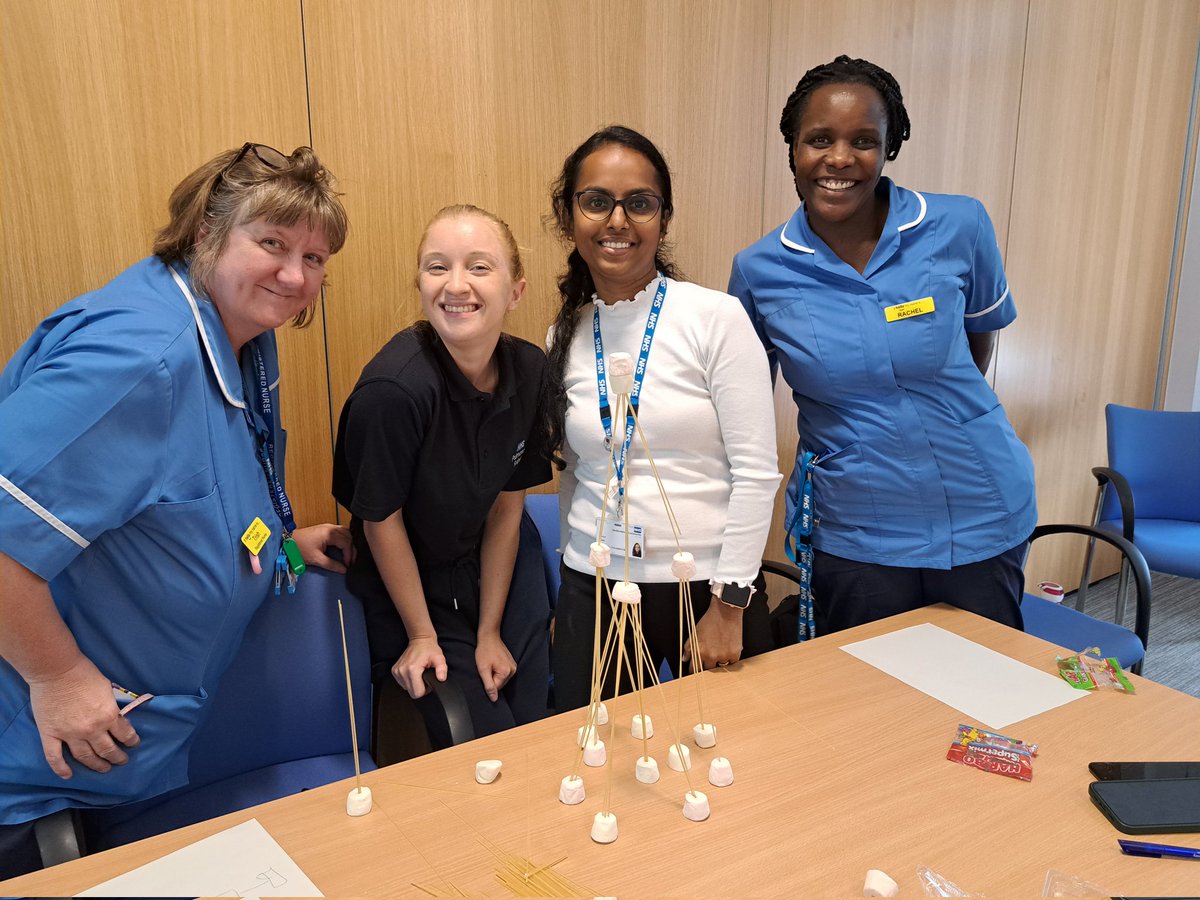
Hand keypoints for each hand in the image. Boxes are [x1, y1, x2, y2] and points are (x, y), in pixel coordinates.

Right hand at [27, 655, 139, 778]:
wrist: (56, 670)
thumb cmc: (84, 674)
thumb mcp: (108, 689)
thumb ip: (111, 706)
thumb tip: (116, 716)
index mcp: (108, 716)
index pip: (125, 734)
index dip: (131, 741)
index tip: (134, 744)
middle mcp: (91, 729)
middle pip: (107, 750)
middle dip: (117, 757)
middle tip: (121, 761)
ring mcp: (69, 734)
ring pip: (85, 757)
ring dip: (96, 765)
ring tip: (104, 768)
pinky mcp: (50, 735)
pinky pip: (54, 757)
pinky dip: (61, 769)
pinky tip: (68, 776)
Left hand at [290, 523, 354, 572]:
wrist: (287, 541)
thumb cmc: (300, 549)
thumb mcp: (316, 559)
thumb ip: (331, 565)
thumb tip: (344, 570)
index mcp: (329, 533)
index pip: (346, 543)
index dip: (349, 555)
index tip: (347, 565)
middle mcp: (330, 527)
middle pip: (348, 536)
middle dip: (351, 549)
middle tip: (350, 561)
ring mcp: (328, 527)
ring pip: (345, 532)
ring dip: (348, 543)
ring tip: (348, 555)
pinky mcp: (324, 528)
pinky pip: (340, 532)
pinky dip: (344, 539)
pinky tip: (342, 547)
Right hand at [391, 636, 446, 698]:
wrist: (420, 640)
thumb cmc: (429, 649)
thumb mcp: (439, 658)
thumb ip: (442, 669)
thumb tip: (441, 678)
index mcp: (412, 670)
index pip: (417, 693)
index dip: (425, 690)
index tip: (427, 680)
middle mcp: (402, 671)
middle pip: (412, 692)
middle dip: (419, 687)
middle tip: (424, 676)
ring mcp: (397, 671)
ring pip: (406, 688)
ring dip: (414, 684)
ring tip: (419, 673)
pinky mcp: (394, 671)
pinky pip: (402, 683)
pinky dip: (408, 680)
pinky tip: (413, 672)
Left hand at [475, 631, 516, 702]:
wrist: (489, 636)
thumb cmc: (484, 651)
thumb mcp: (483, 669)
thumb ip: (489, 685)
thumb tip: (494, 699)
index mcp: (506, 672)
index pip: (496, 688)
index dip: (487, 682)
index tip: (484, 672)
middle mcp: (513, 670)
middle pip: (500, 684)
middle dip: (491, 678)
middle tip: (486, 667)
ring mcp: (513, 666)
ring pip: (501, 679)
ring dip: (494, 675)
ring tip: (489, 664)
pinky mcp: (511, 663)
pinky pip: (503, 673)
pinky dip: (497, 671)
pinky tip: (493, 663)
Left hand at [683, 599, 743, 671]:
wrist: (726, 611)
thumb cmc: (710, 620)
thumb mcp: (695, 633)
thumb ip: (688, 648)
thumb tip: (685, 659)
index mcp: (700, 652)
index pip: (695, 669)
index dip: (694, 670)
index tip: (695, 670)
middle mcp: (711, 656)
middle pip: (708, 669)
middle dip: (708, 664)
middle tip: (710, 656)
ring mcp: (723, 656)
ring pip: (721, 666)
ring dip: (720, 660)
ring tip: (720, 649)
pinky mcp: (734, 654)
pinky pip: (732, 662)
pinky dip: (730, 658)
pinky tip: (728, 649)